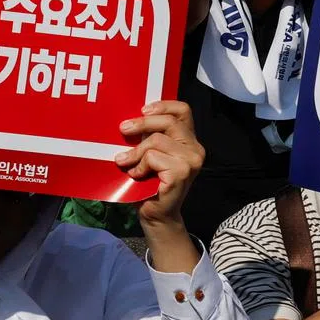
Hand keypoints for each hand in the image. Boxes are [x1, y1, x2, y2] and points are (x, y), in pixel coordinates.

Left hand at [115, 101, 204, 225]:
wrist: (156, 214)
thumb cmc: (150, 182)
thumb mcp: (151, 152)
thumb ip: (149, 135)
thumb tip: (129, 118)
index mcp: (189, 140)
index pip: (183, 110)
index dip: (163, 105)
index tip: (143, 110)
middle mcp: (195, 148)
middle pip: (168, 121)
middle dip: (141, 124)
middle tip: (123, 129)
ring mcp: (191, 161)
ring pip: (156, 140)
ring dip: (135, 152)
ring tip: (126, 162)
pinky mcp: (181, 173)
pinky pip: (152, 157)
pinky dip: (139, 165)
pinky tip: (136, 175)